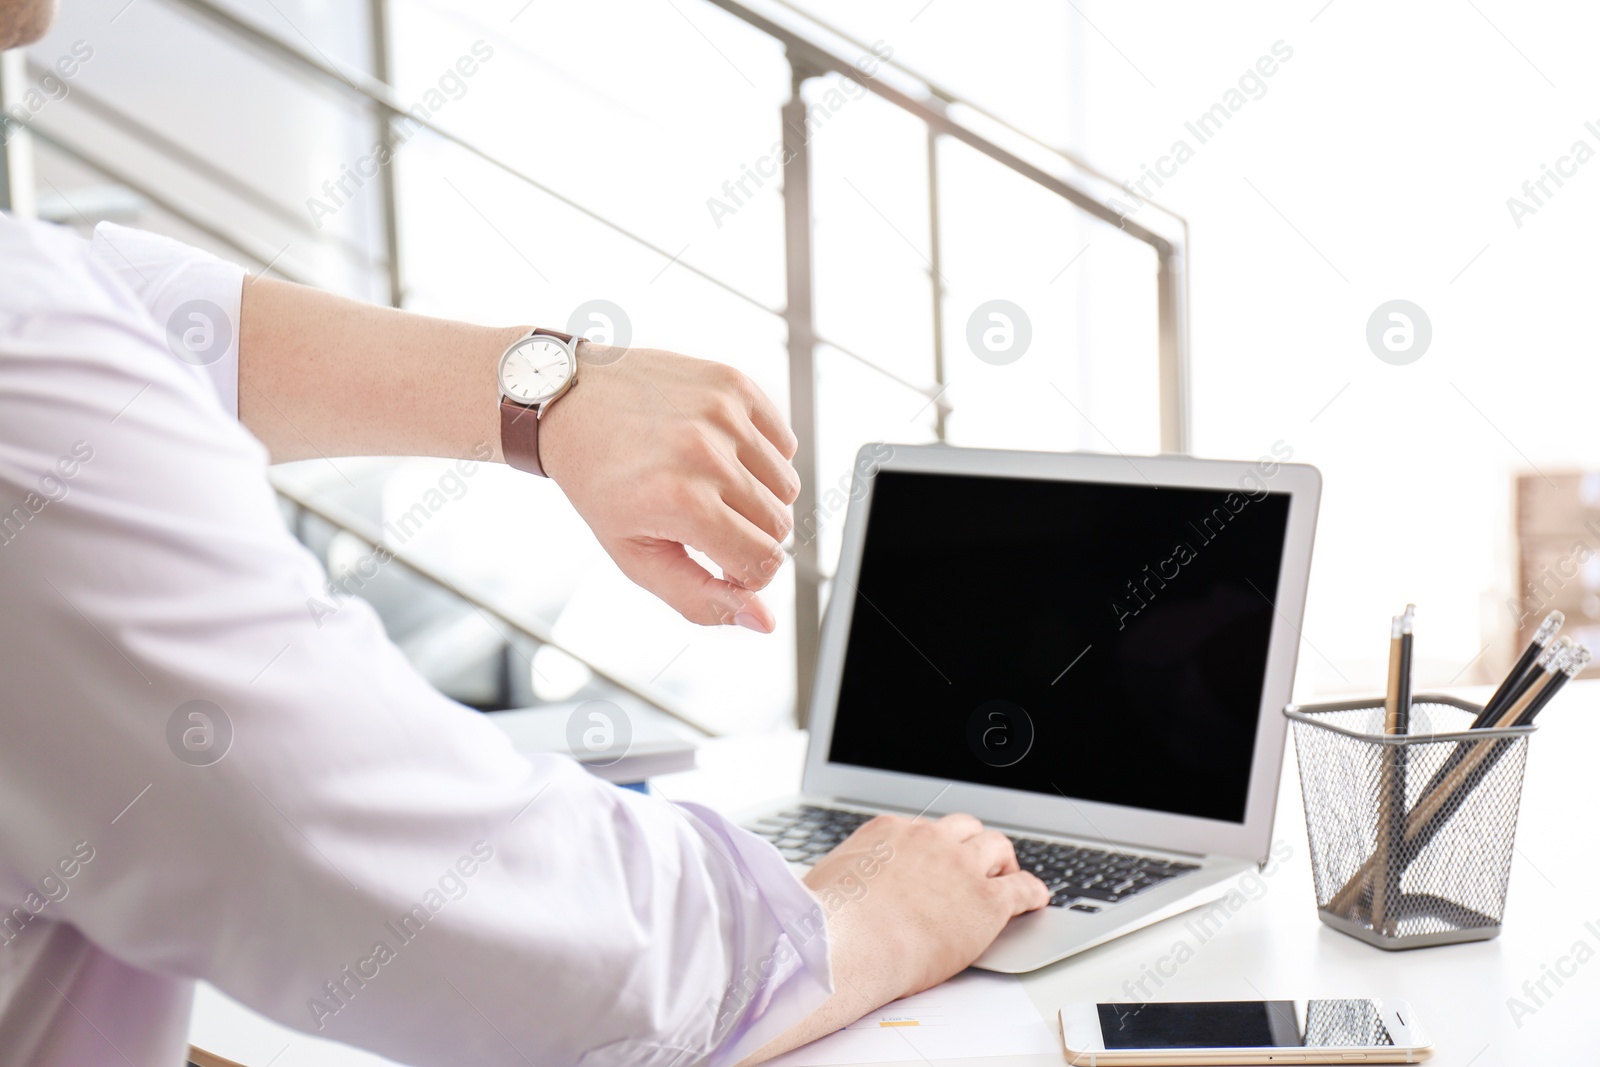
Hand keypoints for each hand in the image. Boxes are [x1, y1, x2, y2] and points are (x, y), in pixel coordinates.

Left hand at [537, 343, 799, 631]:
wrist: (570, 402)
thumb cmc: (599, 482)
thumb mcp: (635, 556)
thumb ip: (700, 597)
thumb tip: (762, 619)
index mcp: (681, 502)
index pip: (764, 562)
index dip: (746, 574)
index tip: (718, 561)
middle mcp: (706, 453)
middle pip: (780, 525)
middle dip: (750, 537)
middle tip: (707, 524)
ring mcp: (723, 413)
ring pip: (788, 486)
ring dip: (759, 498)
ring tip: (712, 488)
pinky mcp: (734, 384)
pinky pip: (785, 443)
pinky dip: (763, 458)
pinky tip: (722, 456)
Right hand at [742, 813, 1048, 1063]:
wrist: (843, 945)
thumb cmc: (823, 924)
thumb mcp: (829, 882)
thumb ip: (848, 878)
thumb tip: (836, 891)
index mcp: (889, 831)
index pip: (923, 829)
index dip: (934, 848)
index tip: (935, 860)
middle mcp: (928, 839)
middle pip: (965, 828)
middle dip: (972, 845)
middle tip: (977, 865)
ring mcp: (960, 867)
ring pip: (997, 847)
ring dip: (1003, 863)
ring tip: (1007, 877)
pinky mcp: (985, 901)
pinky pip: (1022, 887)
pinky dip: (1032, 891)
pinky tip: (1035, 898)